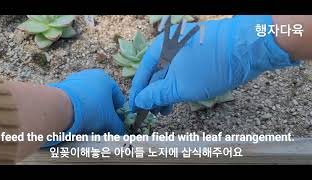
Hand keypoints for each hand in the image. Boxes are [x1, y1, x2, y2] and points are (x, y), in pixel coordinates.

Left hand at [44, 69, 124, 146]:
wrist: (61, 107)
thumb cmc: (91, 109)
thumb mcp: (109, 120)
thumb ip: (118, 125)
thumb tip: (120, 130)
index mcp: (105, 79)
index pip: (118, 97)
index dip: (120, 112)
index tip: (118, 123)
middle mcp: (91, 75)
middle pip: (103, 98)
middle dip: (105, 112)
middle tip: (105, 125)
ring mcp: (75, 80)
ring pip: (89, 99)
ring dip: (92, 111)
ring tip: (90, 125)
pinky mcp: (63, 87)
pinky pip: (76, 100)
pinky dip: (79, 109)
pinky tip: (78, 120)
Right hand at [129, 15, 298, 111]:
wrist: (247, 47)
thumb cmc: (210, 66)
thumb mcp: (181, 86)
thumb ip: (157, 95)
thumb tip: (140, 101)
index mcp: (161, 49)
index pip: (143, 74)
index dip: (138, 94)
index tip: (135, 109)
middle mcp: (170, 47)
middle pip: (156, 74)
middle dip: (154, 96)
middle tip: (154, 114)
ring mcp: (185, 51)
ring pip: (170, 74)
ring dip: (167, 93)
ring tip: (167, 110)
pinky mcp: (198, 56)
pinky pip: (182, 72)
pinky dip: (179, 86)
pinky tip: (180, 97)